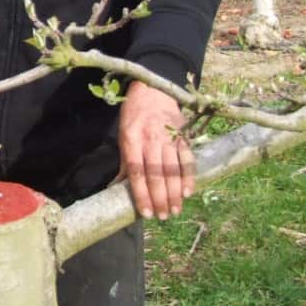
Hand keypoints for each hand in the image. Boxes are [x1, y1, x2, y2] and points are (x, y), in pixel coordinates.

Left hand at [118, 81, 192, 219]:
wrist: (155, 88)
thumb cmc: (135, 113)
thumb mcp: (123, 133)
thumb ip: (125, 161)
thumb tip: (116, 187)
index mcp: (131, 139)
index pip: (136, 172)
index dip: (141, 193)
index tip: (145, 212)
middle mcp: (150, 139)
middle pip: (155, 174)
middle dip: (159, 198)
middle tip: (162, 217)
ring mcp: (168, 137)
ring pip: (172, 170)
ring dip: (174, 193)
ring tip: (174, 210)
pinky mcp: (183, 136)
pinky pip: (187, 159)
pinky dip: (189, 177)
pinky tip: (188, 192)